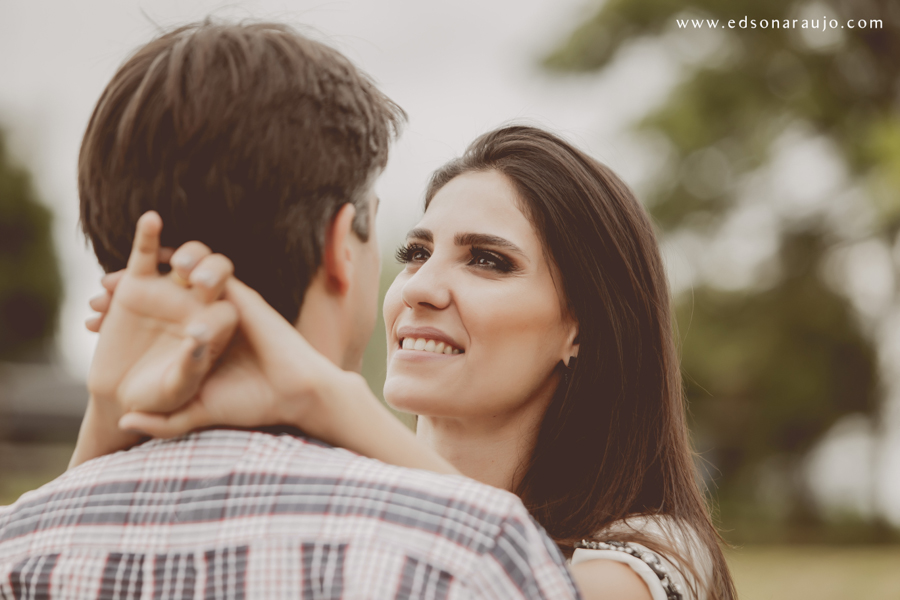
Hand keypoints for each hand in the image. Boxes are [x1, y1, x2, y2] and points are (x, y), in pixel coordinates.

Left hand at [85, 217, 353, 439]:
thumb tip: (124, 421)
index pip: (152, 324)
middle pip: (162, 297)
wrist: (292, 395)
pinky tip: (166, 259)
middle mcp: (206, 322)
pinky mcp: (242, 297)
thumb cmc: (249, 406)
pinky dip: (193, 259)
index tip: (93, 319)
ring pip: (186, 278)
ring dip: (158, 268)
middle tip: (100, 290)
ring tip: (128, 276)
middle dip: (130, 287)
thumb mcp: (195, 413)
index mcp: (194, 345)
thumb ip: (163, 422)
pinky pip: (215, 268)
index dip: (122, 317)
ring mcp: (224, 308)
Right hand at [87, 212, 237, 412]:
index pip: (228, 310)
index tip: (198, 333)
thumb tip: (196, 339)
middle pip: (216, 274)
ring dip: (187, 256)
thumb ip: (190, 367)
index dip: (219, 315)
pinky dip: (148, 235)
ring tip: (178, 266)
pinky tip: (151, 219)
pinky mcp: (136, 285)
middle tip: (202, 281)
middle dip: (213, 272)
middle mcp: (198, 304)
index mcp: (217, 328)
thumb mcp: (178, 388)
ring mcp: (169, 291)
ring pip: (185, 260)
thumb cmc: (160, 397)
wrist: (122, 395)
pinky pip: (145, 254)